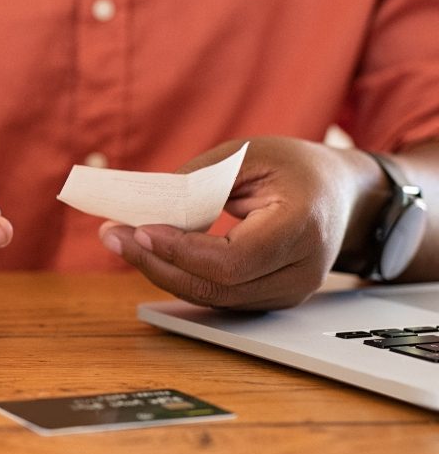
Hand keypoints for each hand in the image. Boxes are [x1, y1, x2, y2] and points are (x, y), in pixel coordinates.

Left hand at [98, 137, 364, 309]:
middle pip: (216, 287)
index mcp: (302, 227)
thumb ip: (198, 181)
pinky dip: (178, 275)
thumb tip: (147, 208)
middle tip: (113, 235)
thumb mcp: (247, 155)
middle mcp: (300, 271)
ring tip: (119, 240)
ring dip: (159, 270)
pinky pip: (216, 296)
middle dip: (156, 262)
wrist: (340, 193)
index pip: (234, 260)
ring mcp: (288, 292)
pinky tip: (147, 253)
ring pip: (211, 298)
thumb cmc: (293, 167)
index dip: (183, 250)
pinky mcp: (270, 298)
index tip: (141, 229)